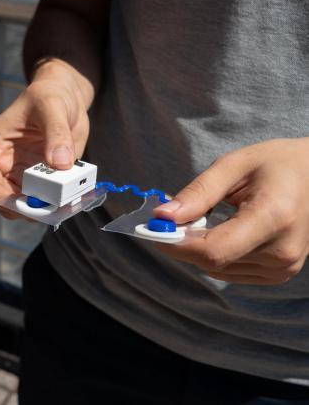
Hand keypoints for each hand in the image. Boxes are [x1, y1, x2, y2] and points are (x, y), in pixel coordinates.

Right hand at [0, 61, 92, 218]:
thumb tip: (60, 164)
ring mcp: (21, 177)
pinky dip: (60, 203)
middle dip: (29, 209)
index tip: (32, 201)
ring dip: (47, 209)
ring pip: (26, 208)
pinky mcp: (41, 181)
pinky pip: (46, 201)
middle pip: (5, 204)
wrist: (65, 97)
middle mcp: (2, 168)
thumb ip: (56, 133)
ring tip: (70, 198)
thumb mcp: (52, 106)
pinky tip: (76, 193)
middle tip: (56, 205)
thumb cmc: (49, 95)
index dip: (5, 200)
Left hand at [154, 138, 308, 284]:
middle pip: (212, 261)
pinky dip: (214, 254)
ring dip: (197, 248)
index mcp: (274, 218)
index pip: (214, 250)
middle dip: (182, 241)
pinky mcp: (280, 274)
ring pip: (217, 270)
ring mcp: (284, 267)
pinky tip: (220, 229)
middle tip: (171, 216)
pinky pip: (230, 272)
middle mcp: (282, 251)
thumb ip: (198, 192)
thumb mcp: (234, 165)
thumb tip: (162, 216)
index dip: (176, 244)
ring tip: (204, 217)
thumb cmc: (277, 163)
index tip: (153, 227)